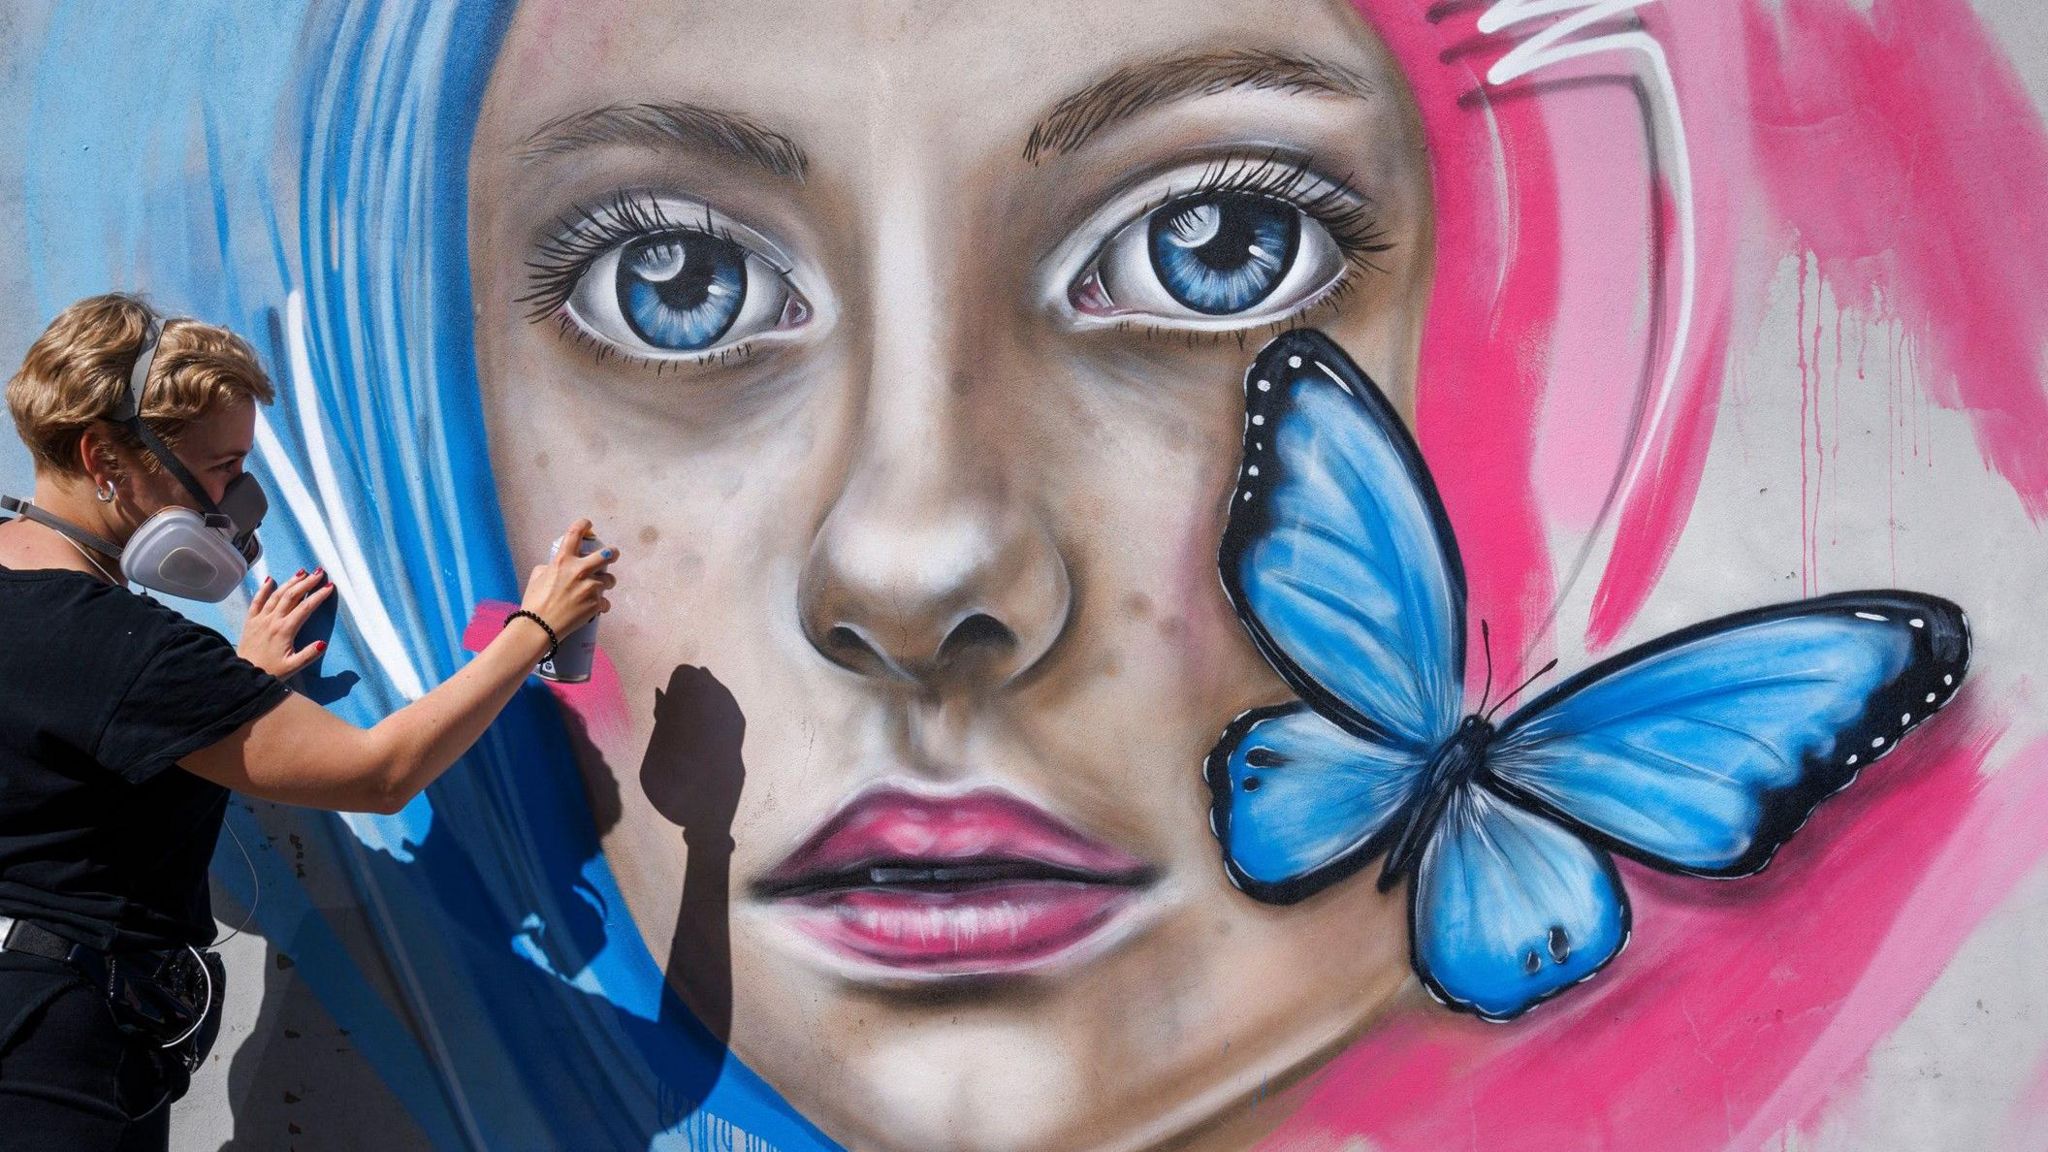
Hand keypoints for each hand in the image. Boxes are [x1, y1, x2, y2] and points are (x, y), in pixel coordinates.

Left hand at [239, 568, 335, 677]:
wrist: (242, 674)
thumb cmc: (270, 671)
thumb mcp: (292, 667)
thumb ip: (308, 655)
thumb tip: (323, 643)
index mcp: (285, 630)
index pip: (305, 608)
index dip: (318, 596)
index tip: (329, 587)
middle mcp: (272, 620)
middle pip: (292, 596)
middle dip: (306, 582)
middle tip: (319, 573)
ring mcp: (260, 619)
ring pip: (276, 595)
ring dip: (290, 582)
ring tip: (302, 572)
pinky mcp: (250, 621)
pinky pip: (256, 601)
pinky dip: (263, 589)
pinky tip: (270, 580)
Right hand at [519, 518, 618, 637]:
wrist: (539, 626)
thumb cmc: (534, 602)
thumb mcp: (537, 577)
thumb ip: (551, 567)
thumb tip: (557, 567)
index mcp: (563, 561)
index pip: (575, 534)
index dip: (584, 525)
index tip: (588, 524)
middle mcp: (580, 571)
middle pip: (607, 554)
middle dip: (612, 553)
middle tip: (612, 555)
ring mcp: (591, 587)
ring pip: (610, 580)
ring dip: (605, 583)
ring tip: (598, 589)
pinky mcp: (596, 604)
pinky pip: (606, 602)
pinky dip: (600, 605)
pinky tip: (594, 609)